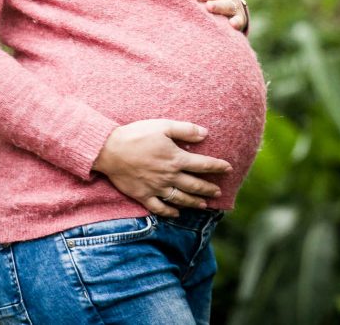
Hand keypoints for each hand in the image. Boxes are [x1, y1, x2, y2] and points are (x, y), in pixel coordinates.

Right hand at [92, 119, 231, 218]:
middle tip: (218, 192)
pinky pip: (160, 208)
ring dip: (194, 203)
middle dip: (208, 189)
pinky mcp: (144, 195)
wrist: (110, 150)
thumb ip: (185, 130)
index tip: (228, 168)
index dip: (217, 167)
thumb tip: (205, 133)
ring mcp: (157, 188)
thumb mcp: (162, 125)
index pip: (203, 165)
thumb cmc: (137, 134)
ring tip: (204, 206)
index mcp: (175, 158)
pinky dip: (170, 212)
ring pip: (181, 199)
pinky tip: (177, 213)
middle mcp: (169, 176)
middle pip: (194, 185)